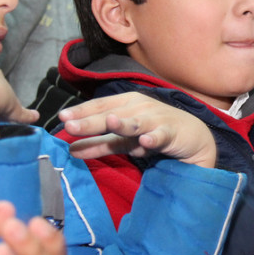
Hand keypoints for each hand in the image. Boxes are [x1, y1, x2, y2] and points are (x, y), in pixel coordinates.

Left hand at [59, 92, 216, 167]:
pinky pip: (161, 136)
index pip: (99, 106)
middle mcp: (139, 107)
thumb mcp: (123, 140)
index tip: (61, 118)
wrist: (191, 137)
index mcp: (125, 104)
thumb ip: (98, 144)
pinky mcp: (171, 134)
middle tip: (70, 125)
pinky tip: (146, 142)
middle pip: (112, 114)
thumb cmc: (153, 133)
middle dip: (91, 120)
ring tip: (109, 122)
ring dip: (123, 123)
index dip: (81, 112)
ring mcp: (155, 119)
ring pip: (135, 122)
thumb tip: (70, 150)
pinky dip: (154, 138)